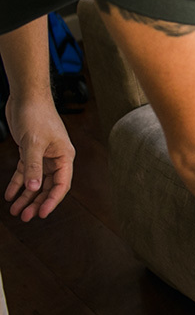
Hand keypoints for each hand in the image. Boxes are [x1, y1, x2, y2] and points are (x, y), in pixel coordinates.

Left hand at [4, 94, 74, 220]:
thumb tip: (33, 189)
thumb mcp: (33, 143)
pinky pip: (25, 172)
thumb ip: (33, 167)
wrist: (26, 97)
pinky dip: (18, 183)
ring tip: (16, 210)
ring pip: (36, 182)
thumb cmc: (36, 116)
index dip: (52, 200)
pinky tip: (10, 194)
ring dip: (26, 196)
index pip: (61, 184)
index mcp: (64, 156)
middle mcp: (56, 158)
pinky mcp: (30, 152)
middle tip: (25, 216)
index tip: (41, 213)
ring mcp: (43, 156)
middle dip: (36, 202)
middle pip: (48, 186)